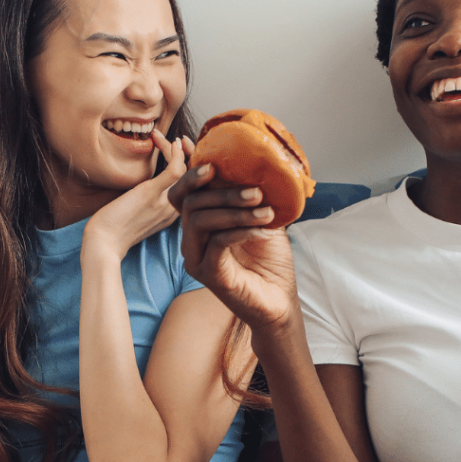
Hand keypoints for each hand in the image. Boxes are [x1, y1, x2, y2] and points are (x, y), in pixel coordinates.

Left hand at [82, 131, 193, 259]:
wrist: (103, 244)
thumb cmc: (114, 228)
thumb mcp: (138, 212)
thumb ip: (148, 199)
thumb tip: (145, 183)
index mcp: (174, 213)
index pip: (192, 185)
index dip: (191, 165)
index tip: (180, 151)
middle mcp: (175, 208)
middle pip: (194, 177)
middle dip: (192, 154)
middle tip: (181, 140)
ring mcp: (167, 202)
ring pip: (188, 170)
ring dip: (180, 149)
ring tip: (169, 137)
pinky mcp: (153, 194)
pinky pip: (176, 170)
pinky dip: (176, 153)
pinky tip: (170, 142)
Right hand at [168, 164, 297, 331]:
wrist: (279, 300)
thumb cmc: (270, 259)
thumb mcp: (263, 217)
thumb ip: (253, 194)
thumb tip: (260, 162)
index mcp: (200, 224)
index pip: (181, 195)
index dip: (191, 177)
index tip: (213, 166)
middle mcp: (192, 240)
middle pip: (191, 203)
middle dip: (224, 193)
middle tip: (256, 191)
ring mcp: (196, 258)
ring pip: (199, 220)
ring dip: (235, 210)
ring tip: (266, 211)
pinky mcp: (208, 274)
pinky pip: (216, 242)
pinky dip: (241, 231)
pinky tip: (263, 231)